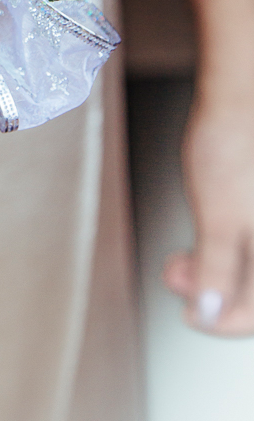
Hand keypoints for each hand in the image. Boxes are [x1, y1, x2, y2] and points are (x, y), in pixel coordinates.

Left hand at [164, 96, 253, 333]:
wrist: (242, 100)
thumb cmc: (234, 147)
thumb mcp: (219, 216)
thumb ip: (217, 269)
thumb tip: (211, 313)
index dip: (224, 320)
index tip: (191, 316)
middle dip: (214, 291)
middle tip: (179, 278)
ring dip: (216, 272)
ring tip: (182, 262)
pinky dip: (226, 251)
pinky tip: (202, 245)